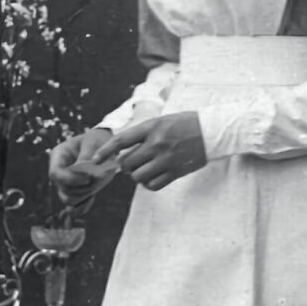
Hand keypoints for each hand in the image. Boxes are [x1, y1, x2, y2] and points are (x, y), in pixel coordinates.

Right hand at [49, 127, 114, 203]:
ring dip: (86, 195)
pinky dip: (83, 207)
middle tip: (99, 176)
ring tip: (99, 181)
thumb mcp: (93, 142)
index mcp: (58, 156)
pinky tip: (92, 198)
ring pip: (69, 200)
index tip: (89, 177)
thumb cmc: (97, 139)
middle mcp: (59, 171)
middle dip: (83, 187)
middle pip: (63, 189)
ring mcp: (66, 184)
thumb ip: (87, 156)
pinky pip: (74, 209)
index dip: (71, 179)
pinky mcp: (75, 193)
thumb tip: (84, 171)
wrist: (103, 145)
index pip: (56, 174)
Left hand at [92, 112, 206, 190]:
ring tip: (145, 168)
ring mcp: (166, 159)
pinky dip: (149, 183)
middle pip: (127, 163)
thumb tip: (122, 150)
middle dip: (125, 165)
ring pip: (138, 176)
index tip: (95, 160)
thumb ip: (143, 133)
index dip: (105, 151)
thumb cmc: (185, 123)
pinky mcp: (175, 172)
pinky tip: (153, 176)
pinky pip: (153, 185)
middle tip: (132, 162)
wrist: (211, 131)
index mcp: (151, 128)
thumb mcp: (161, 120)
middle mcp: (157, 144)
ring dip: (137, 175)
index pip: (121, 141)